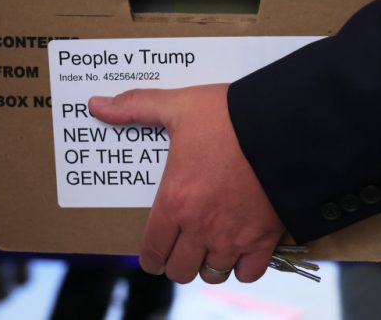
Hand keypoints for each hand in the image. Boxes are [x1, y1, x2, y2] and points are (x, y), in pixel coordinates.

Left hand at [88, 84, 285, 283]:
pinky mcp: (265, 238)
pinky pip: (248, 273)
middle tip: (183, 245)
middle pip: (180, 270)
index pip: (151, 251)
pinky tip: (241, 250)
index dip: (150, 256)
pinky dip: (243, 267)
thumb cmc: (229, 115)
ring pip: (213, 274)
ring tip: (211, 246)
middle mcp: (201, 227)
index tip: (155, 253)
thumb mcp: (179, 106)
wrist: (283, 125)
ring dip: (209, 263)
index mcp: (175, 202)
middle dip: (178, 261)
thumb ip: (137, 107)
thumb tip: (96, 105)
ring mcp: (234, 237)